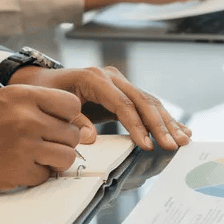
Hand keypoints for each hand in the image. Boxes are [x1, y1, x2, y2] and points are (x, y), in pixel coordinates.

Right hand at [0, 86, 83, 192]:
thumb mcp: (0, 101)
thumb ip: (35, 107)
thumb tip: (71, 122)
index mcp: (22, 95)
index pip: (72, 105)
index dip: (68, 117)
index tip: (58, 123)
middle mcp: (27, 118)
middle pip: (73, 133)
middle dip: (61, 141)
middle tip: (42, 144)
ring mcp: (24, 146)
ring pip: (66, 156)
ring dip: (53, 160)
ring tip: (33, 157)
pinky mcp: (18, 171)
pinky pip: (45, 176)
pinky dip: (35, 175)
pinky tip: (16, 167)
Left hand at [9, 65, 190, 150]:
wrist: (40, 81)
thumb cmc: (42, 93)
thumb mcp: (52, 107)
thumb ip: (73, 121)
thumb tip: (91, 138)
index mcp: (95, 78)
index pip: (123, 104)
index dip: (137, 126)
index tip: (148, 146)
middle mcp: (111, 77)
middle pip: (143, 101)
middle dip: (160, 126)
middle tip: (174, 145)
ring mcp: (120, 82)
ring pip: (150, 102)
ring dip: (168, 123)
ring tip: (183, 140)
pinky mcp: (124, 91)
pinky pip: (147, 104)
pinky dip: (162, 119)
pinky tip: (179, 129)